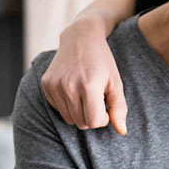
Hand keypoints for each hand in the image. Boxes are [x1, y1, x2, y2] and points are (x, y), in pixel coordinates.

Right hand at [42, 18, 127, 133]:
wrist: (80, 37)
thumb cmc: (103, 62)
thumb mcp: (116, 83)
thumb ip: (119, 108)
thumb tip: (122, 131)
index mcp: (88, 86)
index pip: (94, 122)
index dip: (103, 118)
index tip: (106, 105)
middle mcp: (68, 86)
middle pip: (81, 123)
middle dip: (92, 116)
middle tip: (97, 99)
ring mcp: (54, 85)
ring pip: (69, 119)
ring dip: (80, 112)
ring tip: (87, 95)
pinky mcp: (46, 85)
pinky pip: (58, 109)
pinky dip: (68, 105)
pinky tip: (74, 89)